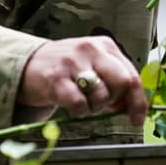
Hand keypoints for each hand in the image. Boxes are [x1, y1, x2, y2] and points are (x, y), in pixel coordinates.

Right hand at [17, 37, 147, 126]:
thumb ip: (114, 79)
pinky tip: (70, 104)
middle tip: (104, 105)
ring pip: (102, 95)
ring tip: (82, 100)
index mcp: (105, 45)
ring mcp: (73, 62)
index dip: (138, 101)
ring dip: (94, 107)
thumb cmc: (66, 68)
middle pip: (122, 82)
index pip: (132, 75)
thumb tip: (131, 106)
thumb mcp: (93, 64)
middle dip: (116, 101)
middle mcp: (91, 49)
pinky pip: (80, 104)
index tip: (137, 119)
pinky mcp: (56, 78)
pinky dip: (78, 111)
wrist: (28, 64)